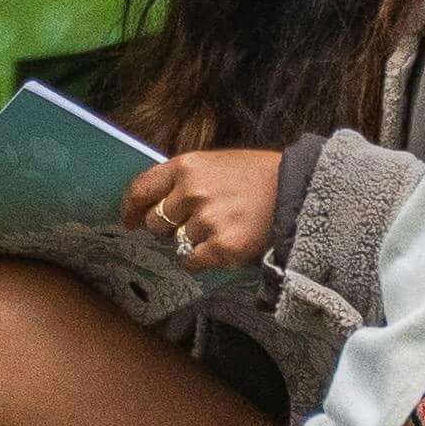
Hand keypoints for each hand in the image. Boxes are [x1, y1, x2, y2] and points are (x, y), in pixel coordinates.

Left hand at [117, 147, 283, 269]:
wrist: (296, 191)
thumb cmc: (256, 176)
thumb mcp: (215, 164)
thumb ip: (184, 179)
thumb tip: (155, 202)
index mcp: (187, 166)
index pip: (142, 188)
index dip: (131, 206)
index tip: (128, 219)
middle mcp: (192, 192)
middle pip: (155, 221)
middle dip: (167, 227)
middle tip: (190, 223)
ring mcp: (206, 221)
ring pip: (177, 242)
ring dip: (193, 241)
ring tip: (222, 227)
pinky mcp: (222, 247)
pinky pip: (192, 261)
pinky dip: (201, 260)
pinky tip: (221, 246)